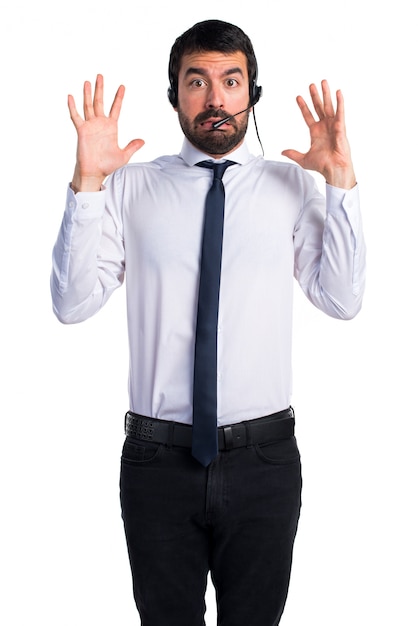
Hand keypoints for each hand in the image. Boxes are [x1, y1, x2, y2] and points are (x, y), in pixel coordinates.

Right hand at [68, 74, 144, 191]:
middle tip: (100, 76)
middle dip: (100, 89)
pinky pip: (76, 116)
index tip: (122, 86)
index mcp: (111, 127)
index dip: (119, 97)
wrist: (95, 172)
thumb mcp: (123, 156)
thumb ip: (132, 147)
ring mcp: (90, 126)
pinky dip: (73, 107)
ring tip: (87, 81)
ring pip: (88, 105)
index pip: (116, 108)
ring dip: (87, 94)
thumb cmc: (107, 165)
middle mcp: (100, 124)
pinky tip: (71, 96)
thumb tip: (143, 141)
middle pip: (100, 102)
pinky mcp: (82, 130)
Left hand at [282, 80, 355, 188]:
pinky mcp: (341, 127)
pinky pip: (340, 112)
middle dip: (314, 96)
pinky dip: (340, 102)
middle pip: (318, 107)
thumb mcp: (303, 159)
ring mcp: (333, 126)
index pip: (308, 116)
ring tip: (323, 82)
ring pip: (328, 106)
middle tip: (311, 85)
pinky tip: (338, 92)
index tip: (298, 97)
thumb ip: (293, 154)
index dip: (303, 106)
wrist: (333, 169)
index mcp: (316, 132)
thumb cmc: (322, 165)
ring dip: (326, 94)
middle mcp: (324, 127)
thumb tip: (282, 152)